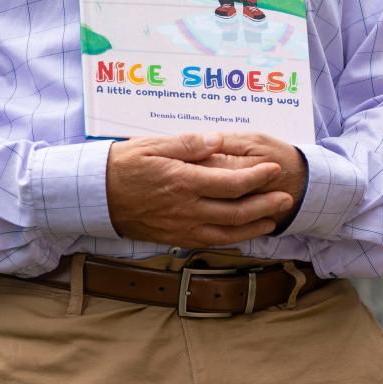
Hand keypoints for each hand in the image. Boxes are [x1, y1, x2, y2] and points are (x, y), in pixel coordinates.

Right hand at [105, 132, 294, 246]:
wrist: (96, 195)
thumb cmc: (124, 165)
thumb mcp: (153, 145)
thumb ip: (188, 144)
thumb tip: (218, 140)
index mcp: (183, 181)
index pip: (232, 182)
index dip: (258, 177)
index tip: (275, 169)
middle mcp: (186, 208)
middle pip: (237, 212)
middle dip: (266, 205)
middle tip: (286, 197)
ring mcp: (181, 227)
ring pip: (227, 233)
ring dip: (254, 227)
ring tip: (274, 219)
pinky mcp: (175, 239)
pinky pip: (210, 243)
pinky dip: (233, 240)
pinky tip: (244, 234)